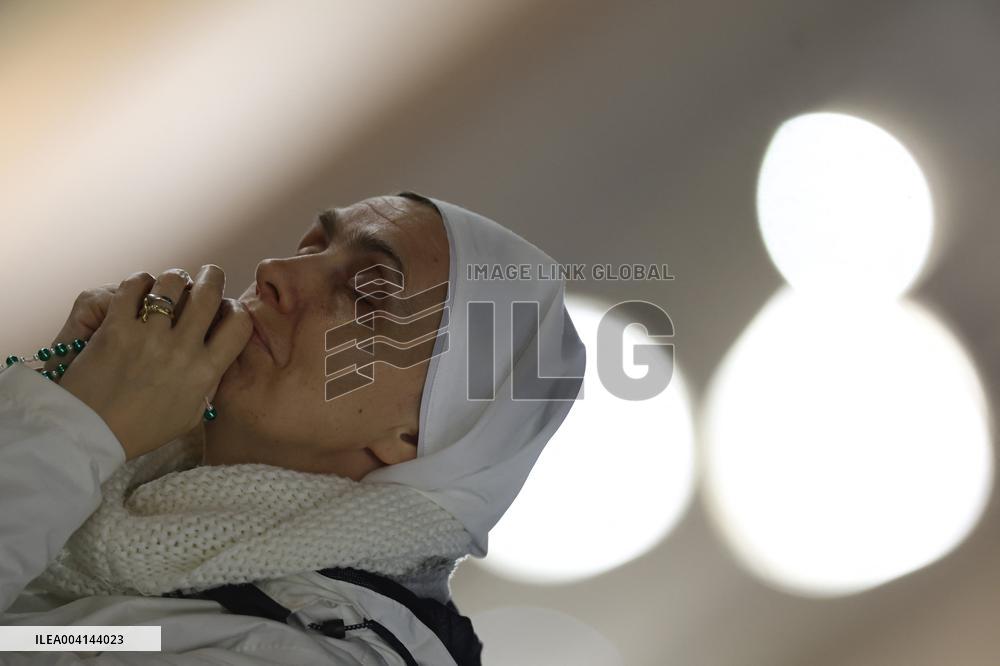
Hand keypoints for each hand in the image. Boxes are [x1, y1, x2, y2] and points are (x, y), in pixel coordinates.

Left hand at [59, 265, 252, 460]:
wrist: (91, 433)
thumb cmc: (141, 430)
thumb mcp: (190, 415)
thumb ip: (209, 385)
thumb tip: (220, 360)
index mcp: (205, 372)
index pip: (240, 324)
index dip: (237, 309)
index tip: (227, 309)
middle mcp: (182, 350)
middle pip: (209, 293)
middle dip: (211, 277)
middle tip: (207, 275)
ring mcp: (148, 337)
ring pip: (172, 283)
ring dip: (174, 278)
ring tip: (170, 283)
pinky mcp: (115, 328)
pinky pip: (133, 287)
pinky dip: (139, 282)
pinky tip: (139, 288)